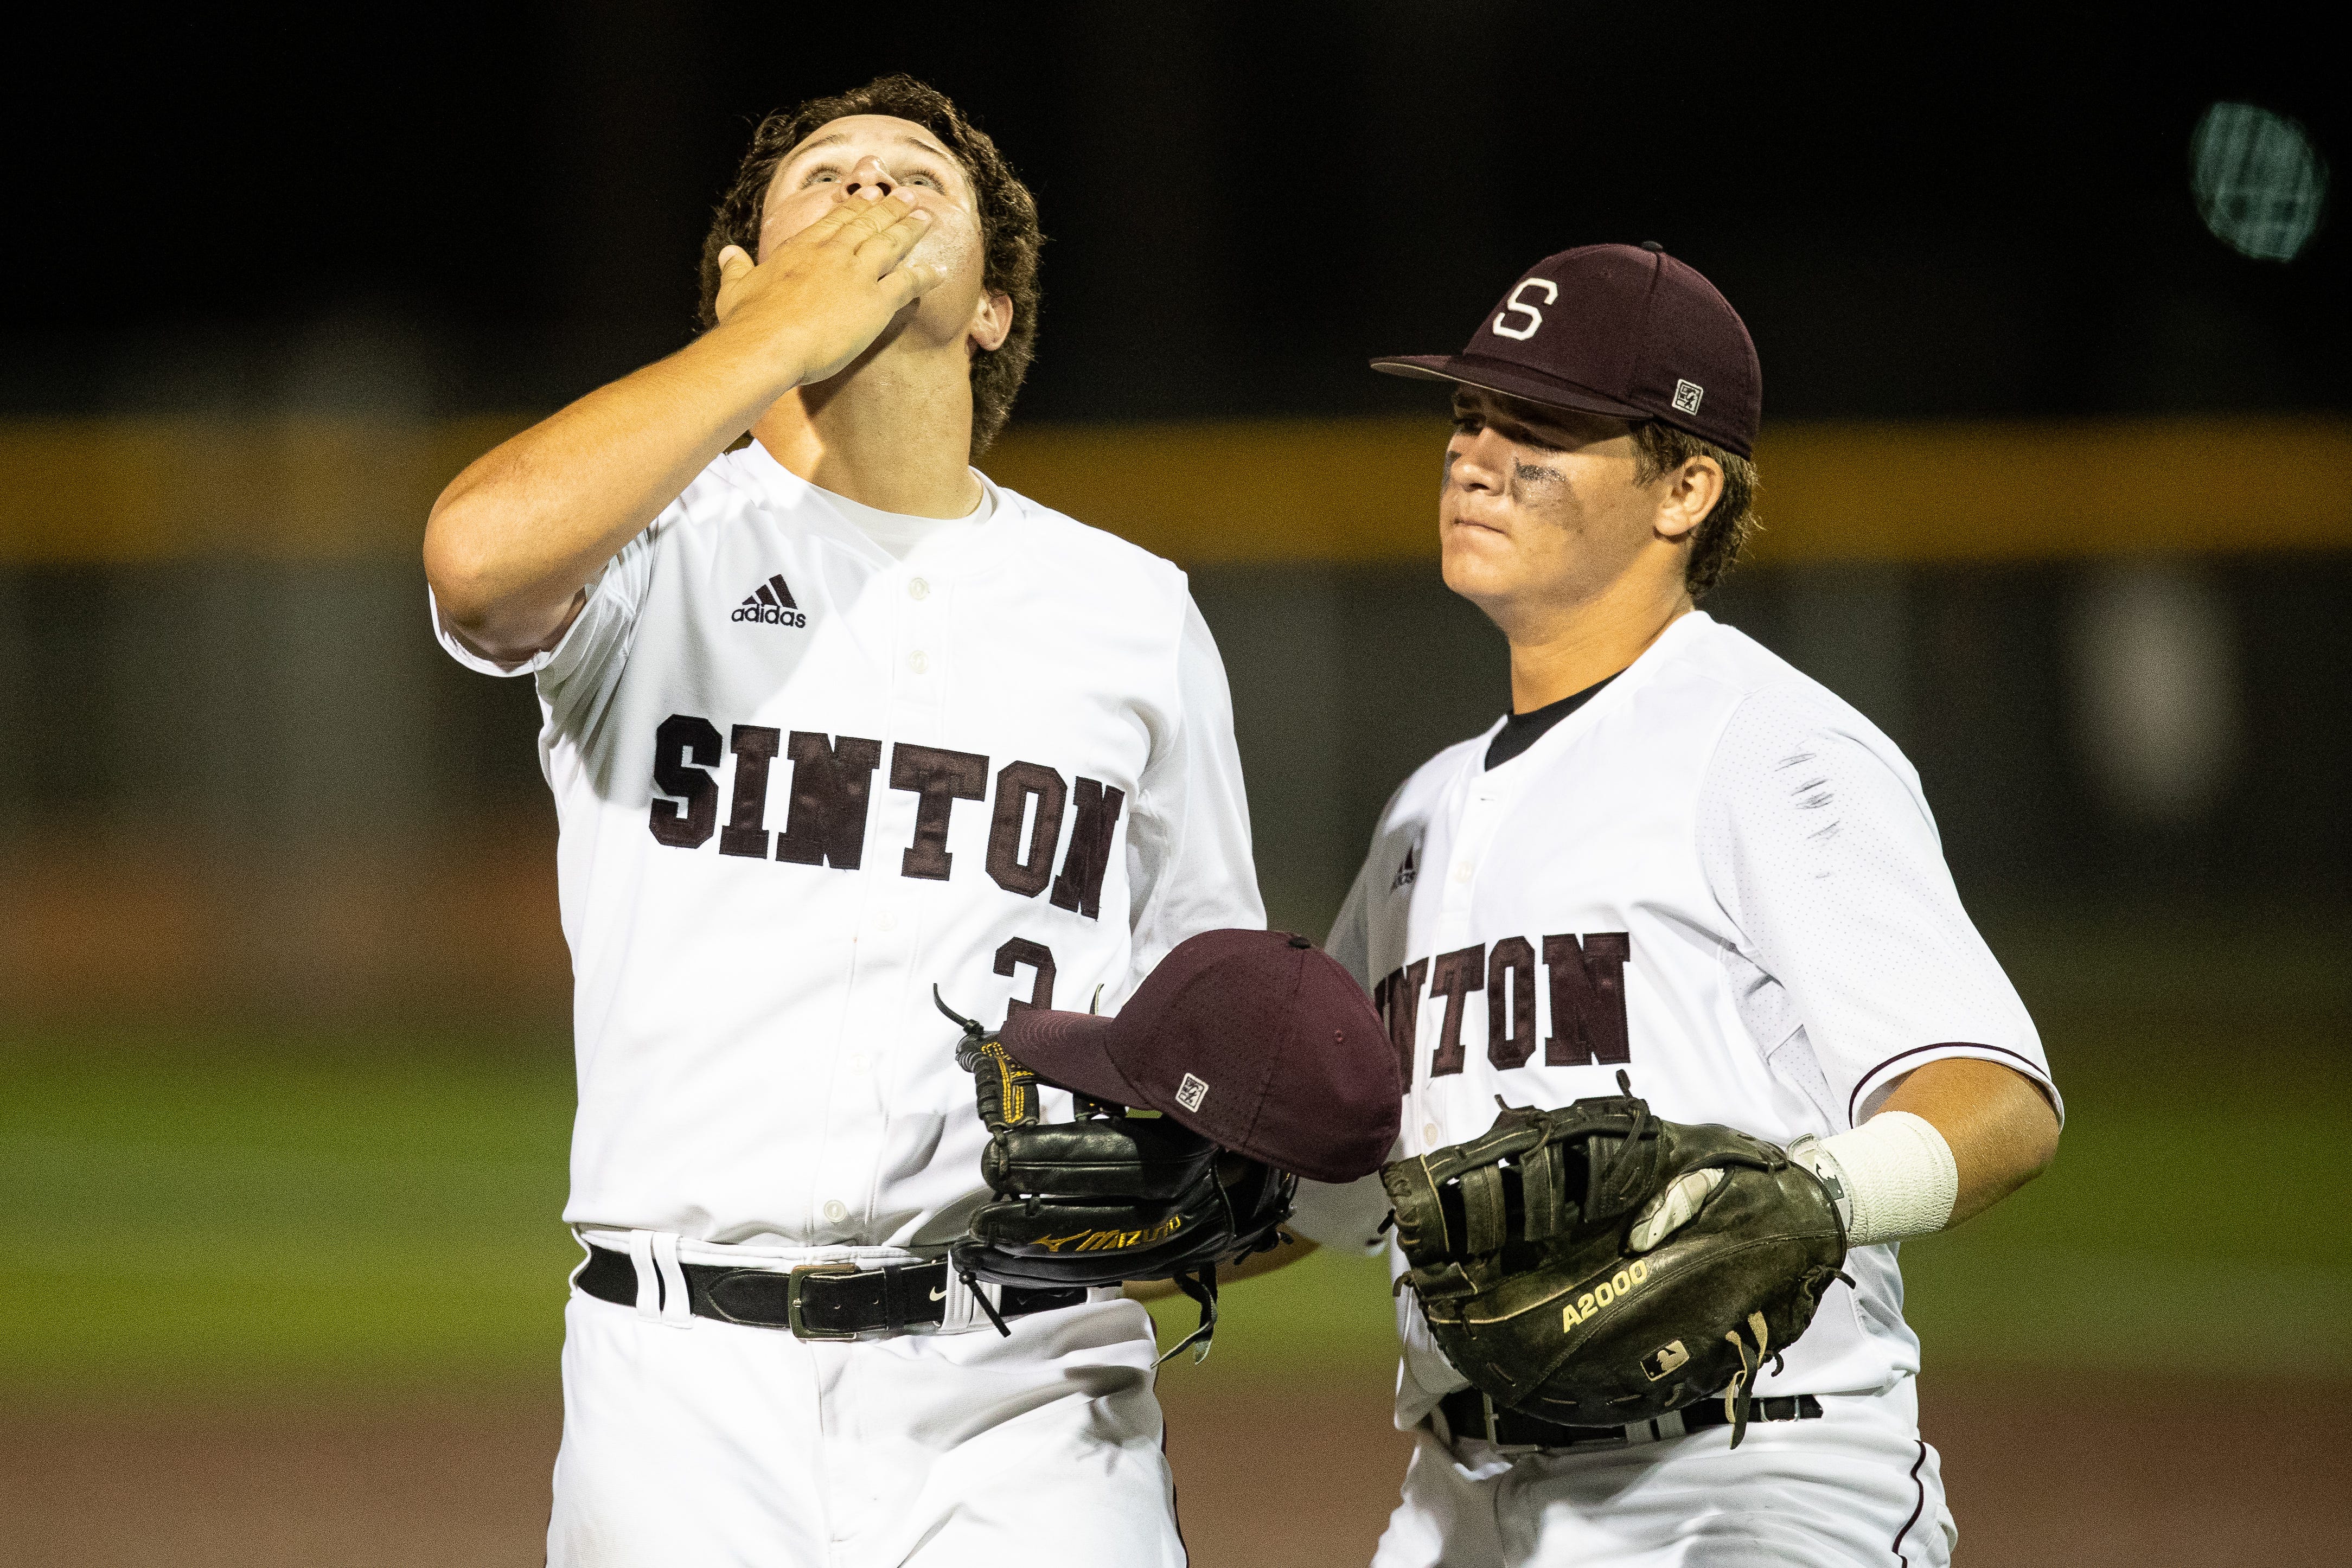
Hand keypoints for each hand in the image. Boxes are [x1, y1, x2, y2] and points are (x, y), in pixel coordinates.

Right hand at [712, 189, 945, 387]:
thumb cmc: (747, 321)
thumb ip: (735, 268)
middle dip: (889, 208)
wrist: (767, 343)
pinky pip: (909, 284)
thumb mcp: (735, 288)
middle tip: (906, 197)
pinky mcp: (876, 302)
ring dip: (910, 230)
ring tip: (925, 219)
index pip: (835, 220)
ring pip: (891, 244)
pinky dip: (926, 276)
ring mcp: (857, 274)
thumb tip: (727, 252)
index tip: (869, 194)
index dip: (856, 206)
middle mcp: (834, 253)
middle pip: (868, 224)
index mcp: (802, 248)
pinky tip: (939, 271)